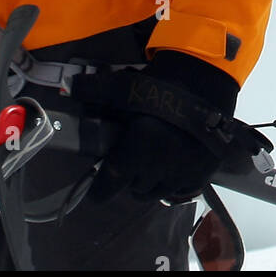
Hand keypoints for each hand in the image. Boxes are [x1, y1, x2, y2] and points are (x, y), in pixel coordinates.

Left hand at [71, 50, 239, 204]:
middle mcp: (159, 167)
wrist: (206, 81)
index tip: (94, 195)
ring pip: (157, 193)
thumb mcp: (124, 85)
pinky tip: (170, 170)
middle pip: (135, 189)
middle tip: (126, 164)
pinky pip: (181, 191)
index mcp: (137, 149)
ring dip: (149, 184)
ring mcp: (182, 172)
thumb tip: (69, 88)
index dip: (100, 190)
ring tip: (147, 168)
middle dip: (127, 180)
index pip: (112, 183)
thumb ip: (95, 90)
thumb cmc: (161, 83)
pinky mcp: (202, 172)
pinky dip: (172, 185)